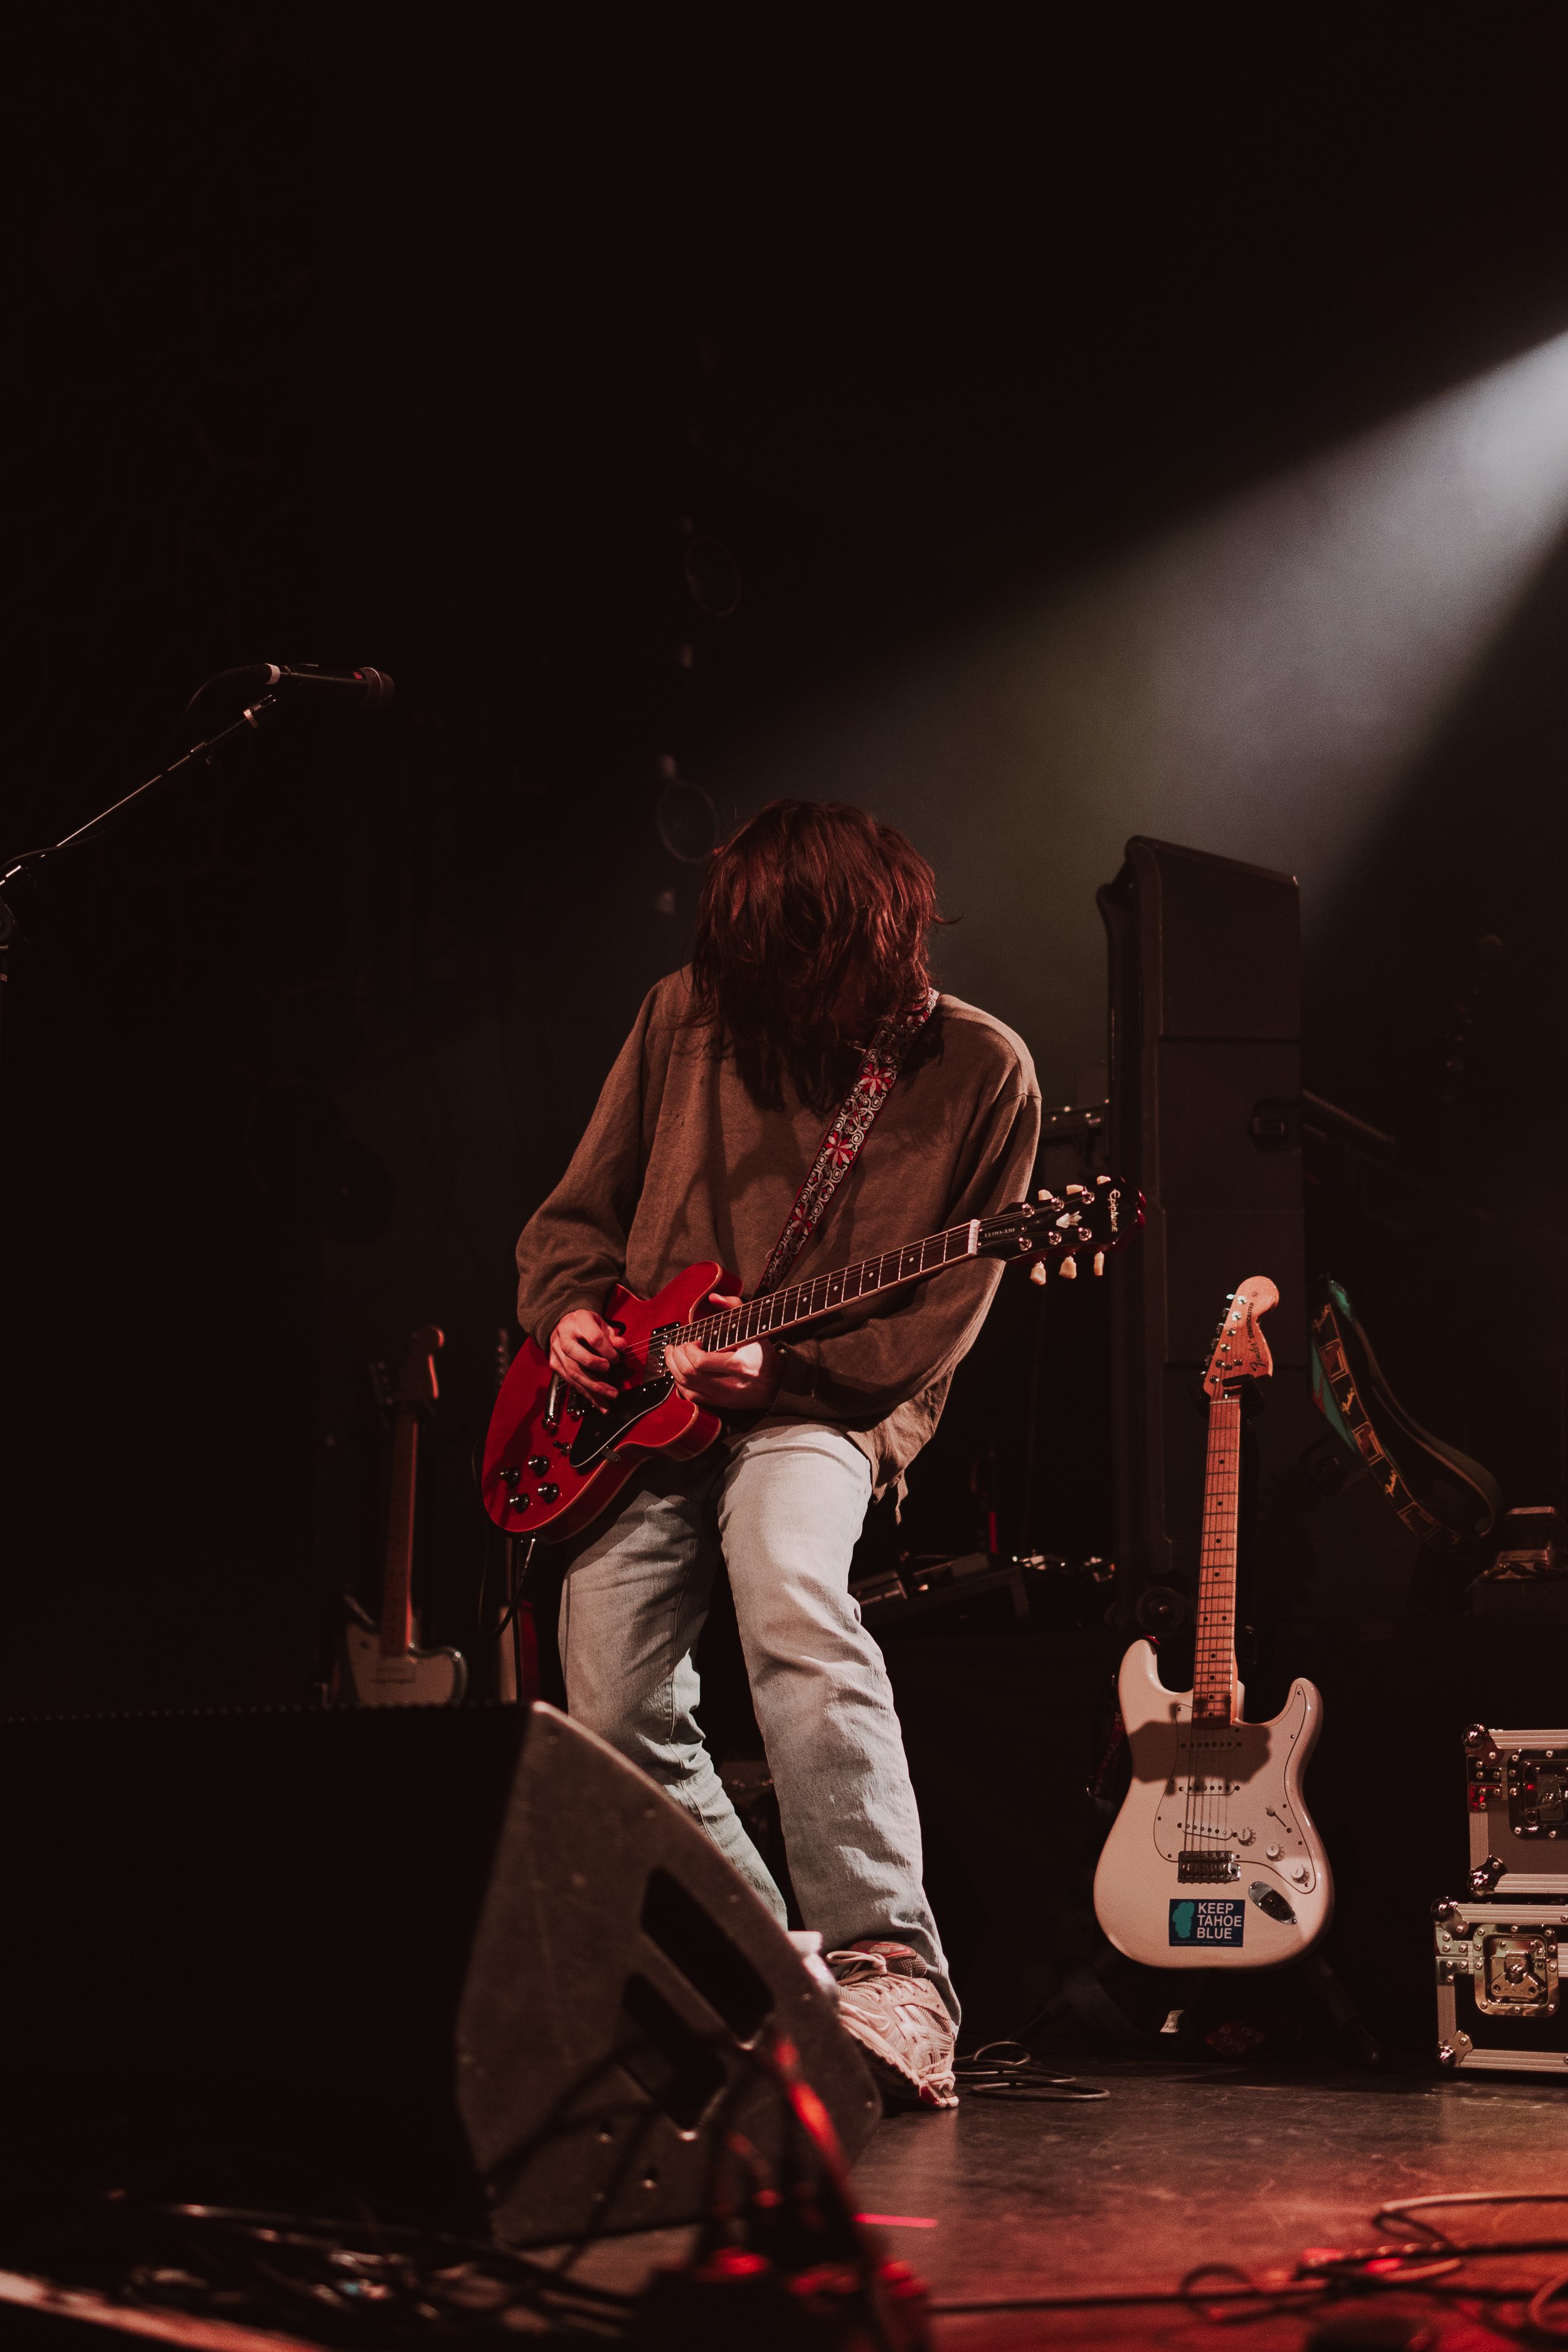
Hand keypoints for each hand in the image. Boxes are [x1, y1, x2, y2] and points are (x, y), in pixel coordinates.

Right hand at [549, 1308, 628, 1403]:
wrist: (564, 1324)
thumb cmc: (586, 1325)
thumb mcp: (600, 1324)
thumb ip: (612, 1336)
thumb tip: (622, 1346)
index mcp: (578, 1321)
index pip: (594, 1339)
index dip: (608, 1352)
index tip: (617, 1359)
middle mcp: (564, 1336)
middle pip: (577, 1359)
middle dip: (596, 1377)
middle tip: (613, 1390)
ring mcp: (556, 1351)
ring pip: (573, 1374)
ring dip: (593, 1390)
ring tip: (608, 1401)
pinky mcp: (554, 1364)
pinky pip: (570, 1381)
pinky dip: (585, 1393)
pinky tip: (598, 1402)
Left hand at [665, 1292, 785, 1410]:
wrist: (778, 1383)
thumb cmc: (764, 1355)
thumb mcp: (755, 1328)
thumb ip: (735, 1308)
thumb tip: (714, 1297)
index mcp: (740, 1366)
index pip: (701, 1362)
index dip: (689, 1350)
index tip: (694, 1341)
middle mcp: (729, 1385)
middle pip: (689, 1374)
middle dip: (676, 1357)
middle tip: (677, 1346)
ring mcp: (723, 1397)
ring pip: (686, 1386)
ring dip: (673, 1369)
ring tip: (673, 1355)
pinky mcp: (719, 1403)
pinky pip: (691, 1397)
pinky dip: (679, 1383)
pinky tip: (679, 1371)